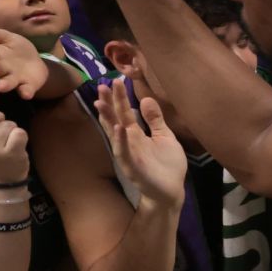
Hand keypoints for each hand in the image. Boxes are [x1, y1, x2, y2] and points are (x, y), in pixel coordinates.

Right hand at [0, 25, 54, 98]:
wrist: (36, 64)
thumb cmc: (16, 50)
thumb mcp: (6, 37)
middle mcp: (3, 69)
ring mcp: (15, 78)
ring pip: (8, 82)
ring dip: (5, 84)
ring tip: (1, 87)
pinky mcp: (27, 86)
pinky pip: (26, 90)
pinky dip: (25, 92)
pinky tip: (26, 94)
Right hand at [94, 77, 187, 210]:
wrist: (171, 190)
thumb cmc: (167, 164)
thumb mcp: (164, 137)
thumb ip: (155, 120)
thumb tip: (146, 98)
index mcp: (136, 134)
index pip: (124, 112)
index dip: (120, 98)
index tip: (115, 80)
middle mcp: (128, 142)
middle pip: (116, 119)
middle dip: (109, 103)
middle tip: (103, 84)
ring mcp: (128, 154)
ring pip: (114, 133)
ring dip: (108, 118)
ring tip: (100, 102)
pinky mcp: (133, 167)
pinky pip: (124, 152)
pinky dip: (121, 140)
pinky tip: (119, 128)